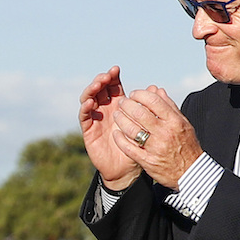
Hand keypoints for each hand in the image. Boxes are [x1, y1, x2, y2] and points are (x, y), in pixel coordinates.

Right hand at [78, 69, 139, 190]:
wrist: (127, 169)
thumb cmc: (137, 146)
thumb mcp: (146, 125)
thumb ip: (149, 106)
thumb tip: (155, 87)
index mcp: (119, 105)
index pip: (113, 86)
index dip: (112, 77)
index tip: (116, 69)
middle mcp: (105, 109)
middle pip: (99, 89)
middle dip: (101, 80)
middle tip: (106, 76)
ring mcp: (96, 119)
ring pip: (89, 99)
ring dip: (92, 90)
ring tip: (98, 85)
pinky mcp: (89, 130)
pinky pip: (84, 117)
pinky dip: (86, 108)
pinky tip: (91, 103)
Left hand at [114, 87, 201, 188]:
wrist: (190, 173)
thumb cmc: (187, 146)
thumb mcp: (183, 124)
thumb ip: (170, 107)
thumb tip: (158, 90)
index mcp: (174, 121)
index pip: (153, 101)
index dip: (140, 95)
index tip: (134, 94)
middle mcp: (164, 133)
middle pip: (139, 113)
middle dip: (127, 105)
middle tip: (122, 103)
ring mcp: (155, 148)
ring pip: (131, 129)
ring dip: (121, 120)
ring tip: (117, 115)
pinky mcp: (147, 161)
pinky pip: (128, 147)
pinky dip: (119, 139)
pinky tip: (116, 133)